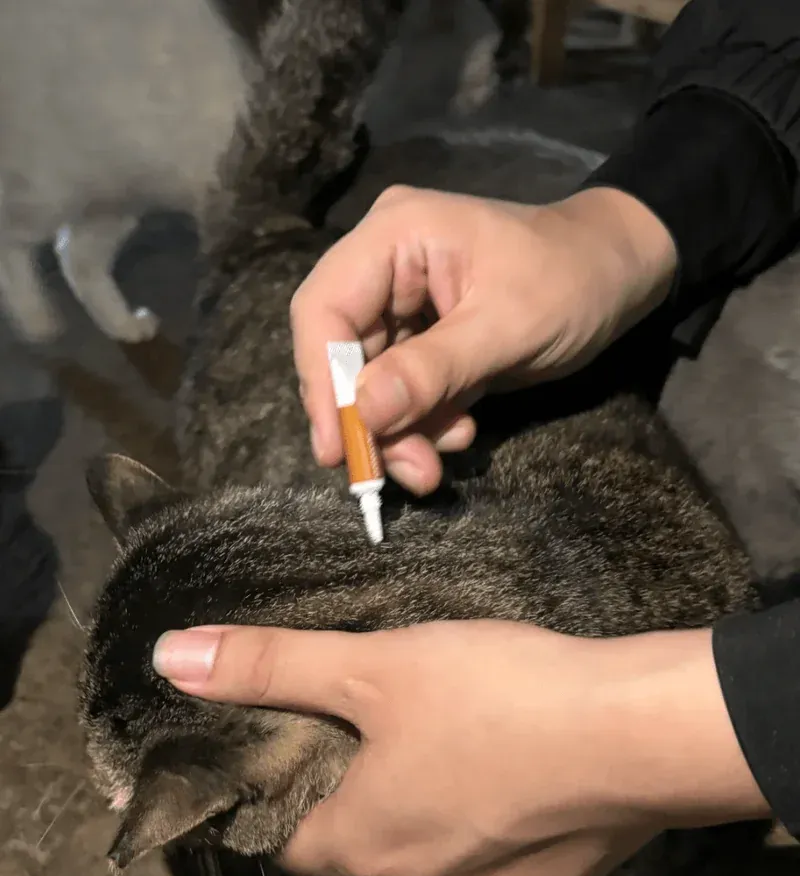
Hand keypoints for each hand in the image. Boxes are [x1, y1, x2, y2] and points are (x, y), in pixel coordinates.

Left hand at [153, 621, 766, 875]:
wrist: (628, 738)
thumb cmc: (493, 696)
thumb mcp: (373, 664)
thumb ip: (271, 664)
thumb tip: (167, 656)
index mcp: (352, 843)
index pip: (282, 839)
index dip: (279, 802)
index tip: (295, 767)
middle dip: (331, 841)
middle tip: (354, 782)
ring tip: (407, 831)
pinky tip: (479, 865)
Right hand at [291, 185, 676, 495]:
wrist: (620, 275)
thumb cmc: (573, 280)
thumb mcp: (508, 327)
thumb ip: (433, 370)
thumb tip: (363, 413)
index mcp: (395, 235)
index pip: (323, 309)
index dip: (321, 381)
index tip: (338, 448)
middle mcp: (385, 267)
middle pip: (340, 353)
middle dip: (367, 419)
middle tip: (396, 475)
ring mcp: (402, 305)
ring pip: (369, 383)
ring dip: (398, 432)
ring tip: (434, 467)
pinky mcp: (422, 339)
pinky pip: (402, 392)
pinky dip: (422, 424)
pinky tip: (458, 432)